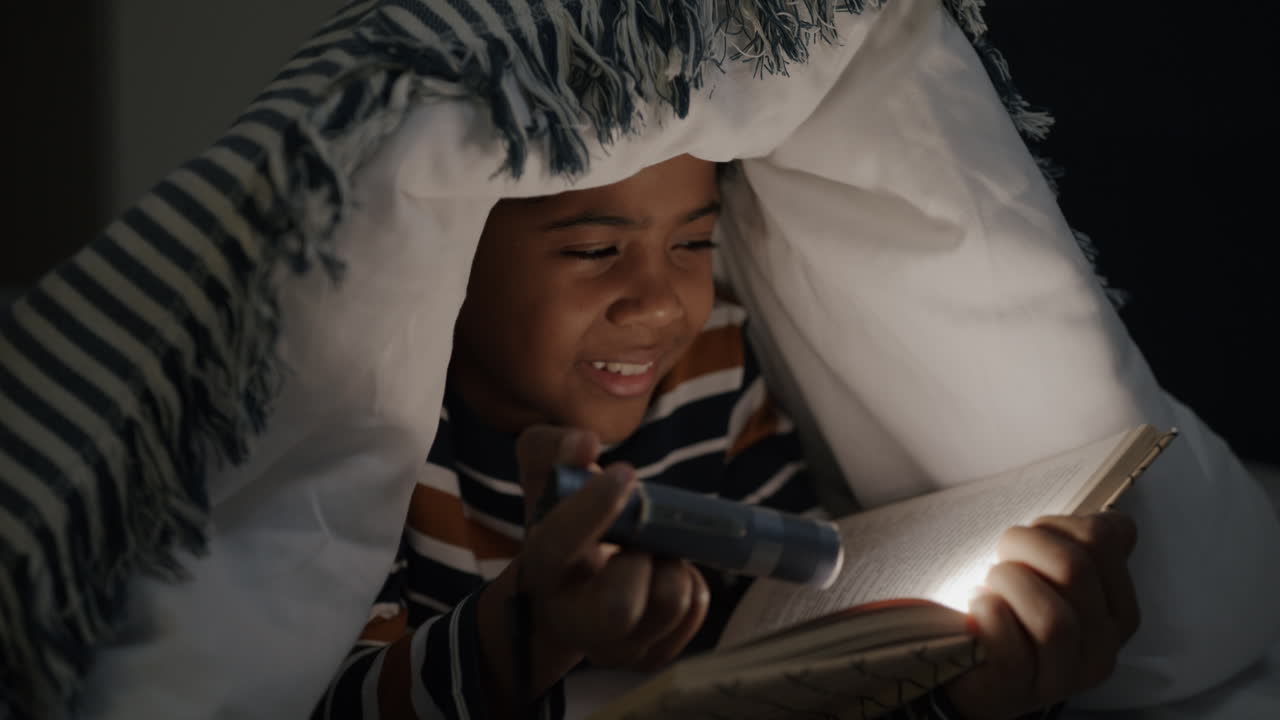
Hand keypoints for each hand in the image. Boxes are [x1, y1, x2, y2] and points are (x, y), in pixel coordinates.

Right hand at [477, 426, 709, 708]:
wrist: (568, 592)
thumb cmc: (563, 524)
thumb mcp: (544, 479)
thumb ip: (552, 450)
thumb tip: (584, 443)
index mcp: (541, 568)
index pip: (557, 546)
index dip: (591, 508)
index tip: (625, 472)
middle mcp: (572, 619)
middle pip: (619, 607)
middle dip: (645, 558)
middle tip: (644, 533)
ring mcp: (615, 647)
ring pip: (671, 602)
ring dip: (674, 562)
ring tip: (654, 548)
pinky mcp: (652, 654)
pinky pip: (695, 608)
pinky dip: (690, 578)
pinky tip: (663, 570)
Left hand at [944, 512, 1140, 719]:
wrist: (971, 666)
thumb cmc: (1013, 609)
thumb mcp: (1054, 571)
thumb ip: (1086, 546)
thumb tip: (1117, 523)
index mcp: (1118, 611)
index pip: (1102, 540)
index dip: (1054, 526)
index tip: (1031, 542)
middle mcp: (1102, 648)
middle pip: (1074, 569)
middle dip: (1024, 547)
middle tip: (1002, 560)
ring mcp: (1063, 676)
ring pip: (1052, 617)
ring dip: (1007, 582)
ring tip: (988, 586)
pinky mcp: (1018, 688)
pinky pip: (1009, 644)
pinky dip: (988, 614)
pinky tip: (978, 607)